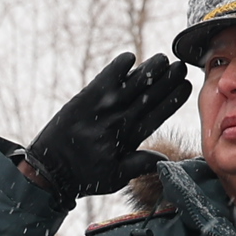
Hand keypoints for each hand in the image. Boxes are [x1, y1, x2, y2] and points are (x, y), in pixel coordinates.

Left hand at [20, 52, 193, 198]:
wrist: (49, 169)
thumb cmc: (85, 176)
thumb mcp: (116, 177)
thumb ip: (141, 165)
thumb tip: (166, 160)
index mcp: (128, 138)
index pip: (157, 114)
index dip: (173, 99)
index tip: (187, 86)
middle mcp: (117, 118)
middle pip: (149, 95)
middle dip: (167, 80)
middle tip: (181, 66)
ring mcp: (101, 106)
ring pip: (131, 83)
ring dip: (149, 69)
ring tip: (164, 59)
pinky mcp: (85, 97)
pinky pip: (106, 77)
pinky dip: (118, 67)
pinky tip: (131, 58)